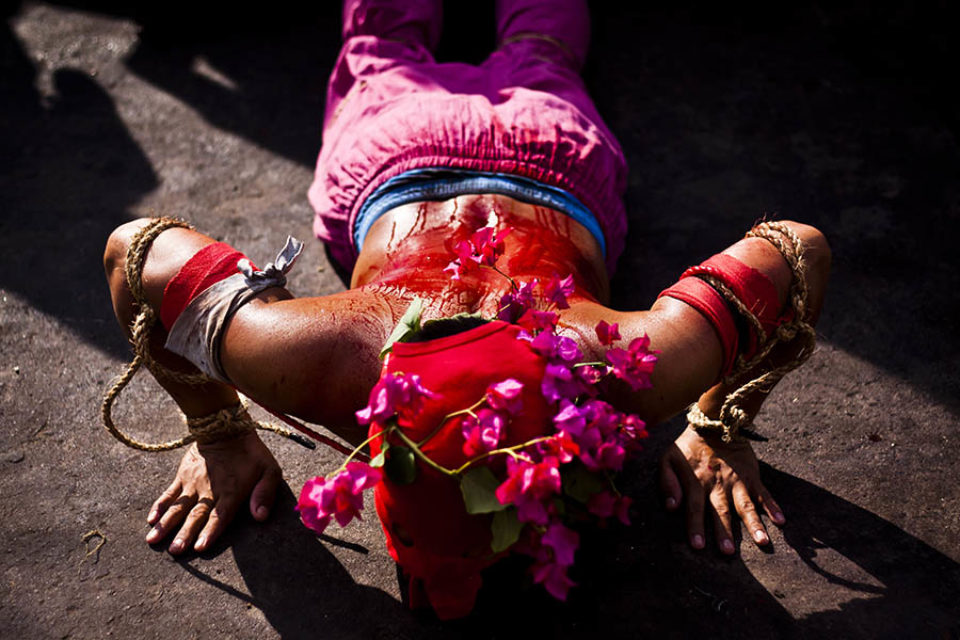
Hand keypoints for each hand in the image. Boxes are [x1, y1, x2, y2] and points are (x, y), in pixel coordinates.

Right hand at [145, 431, 281, 554]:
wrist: (226, 428)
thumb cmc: (251, 453)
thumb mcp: (269, 470)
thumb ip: (265, 494)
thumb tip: (261, 517)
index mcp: (232, 492)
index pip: (220, 516)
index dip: (210, 532)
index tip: (200, 548)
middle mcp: (210, 491)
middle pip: (196, 516)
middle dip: (185, 534)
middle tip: (175, 551)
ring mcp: (193, 484)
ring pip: (178, 507)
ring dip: (166, 524)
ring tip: (153, 540)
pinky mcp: (182, 476)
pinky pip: (169, 493)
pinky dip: (159, 506)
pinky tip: (150, 520)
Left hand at [659, 426, 784, 553]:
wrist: (715, 424)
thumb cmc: (687, 447)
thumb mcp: (668, 459)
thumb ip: (666, 483)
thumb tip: (671, 507)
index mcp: (695, 482)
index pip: (694, 508)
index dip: (695, 527)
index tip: (698, 546)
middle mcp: (718, 484)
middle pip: (721, 511)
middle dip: (724, 532)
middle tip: (728, 553)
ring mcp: (737, 481)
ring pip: (746, 505)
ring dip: (754, 524)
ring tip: (762, 541)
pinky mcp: (752, 477)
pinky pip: (764, 493)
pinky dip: (773, 506)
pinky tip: (781, 521)